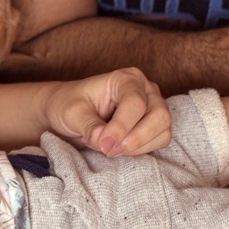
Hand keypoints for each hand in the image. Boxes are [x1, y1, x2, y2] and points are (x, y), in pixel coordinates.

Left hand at [44, 68, 170, 155]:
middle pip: (159, 116)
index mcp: (125, 78)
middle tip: (108, 150)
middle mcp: (144, 89)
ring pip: (163, 131)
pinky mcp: (154, 124)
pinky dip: (141, 150)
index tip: (104, 145)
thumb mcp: (72, 113)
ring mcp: (153, 105)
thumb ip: (89, 125)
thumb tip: (105, 142)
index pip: (135, 103)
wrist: (65, 111)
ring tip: (107, 147)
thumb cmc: (68, 105)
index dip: (121, 128)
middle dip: (135, 139)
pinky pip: (160, 141)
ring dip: (136, 147)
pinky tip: (117, 147)